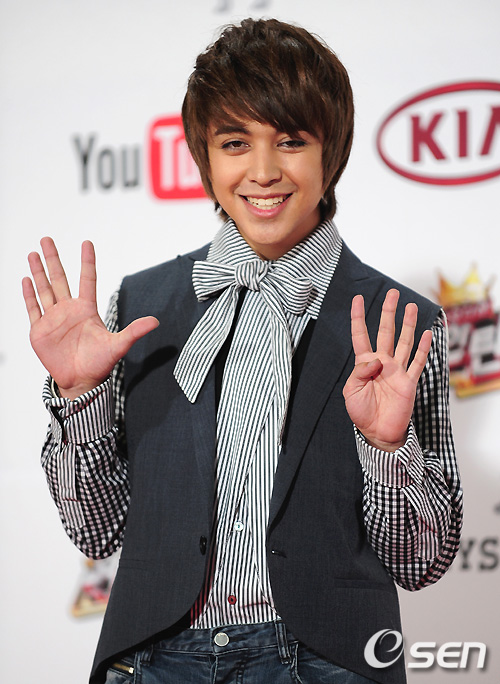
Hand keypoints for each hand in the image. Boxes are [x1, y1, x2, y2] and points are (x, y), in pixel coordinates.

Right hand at [22, 238, 158, 398]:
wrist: (81, 382)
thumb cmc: (99, 363)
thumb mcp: (118, 345)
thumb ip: (134, 331)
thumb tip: (156, 321)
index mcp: (87, 310)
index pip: (87, 279)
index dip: (87, 261)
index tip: (87, 243)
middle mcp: (69, 310)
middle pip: (60, 279)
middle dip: (53, 259)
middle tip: (47, 239)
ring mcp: (54, 319)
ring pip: (45, 289)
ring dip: (38, 272)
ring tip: (33, 253)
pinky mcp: (40, 330)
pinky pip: (34, 308)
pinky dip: (29, 294)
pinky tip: (26, 279)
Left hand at [342, 289, 432, 451]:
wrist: (378, 433)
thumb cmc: (361, 412)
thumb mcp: (351, 391)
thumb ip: (360, 372)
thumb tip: (376, 360)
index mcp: (364, 363)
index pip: (360, 335)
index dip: (358, 317)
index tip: (357, 299)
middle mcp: (382, 363)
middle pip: (386, 332)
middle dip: (388, 312)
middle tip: (392, 293)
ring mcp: (397, 371)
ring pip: (404, 342)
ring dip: (408, 324)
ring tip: (411, 306)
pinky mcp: (409, 382)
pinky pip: (417, 362)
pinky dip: (423, 348)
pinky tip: (426, 334)